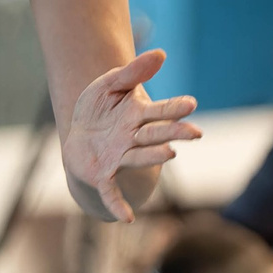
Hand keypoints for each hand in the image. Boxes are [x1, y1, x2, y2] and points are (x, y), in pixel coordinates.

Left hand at [62, 50, 199, 221]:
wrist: (77, 133)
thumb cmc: (98, 109)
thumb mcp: (110, 84)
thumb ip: (133, 72)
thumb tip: (161, 54)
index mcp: (138, 116)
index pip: (160, 112)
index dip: (175, 109)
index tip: (191, 104)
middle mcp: (133, 139)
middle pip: (156, 135)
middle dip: (174, 133)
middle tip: (195, 132)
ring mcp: (119, 157)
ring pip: (139, 157)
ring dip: (154, 157)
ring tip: (170, 154)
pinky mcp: (102, 174)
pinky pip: (110, 191)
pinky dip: (118, 204)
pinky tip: (127, 218)